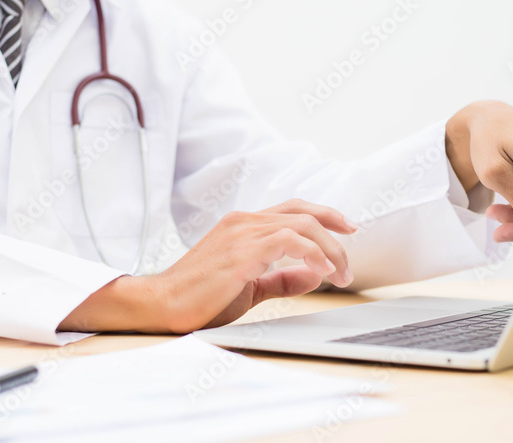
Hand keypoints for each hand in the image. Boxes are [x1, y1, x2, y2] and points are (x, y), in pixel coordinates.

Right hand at [59, 199, 355, 333]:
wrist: (163, 304)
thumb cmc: (200, 296)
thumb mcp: (250, 286)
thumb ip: (280, 279)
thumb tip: (312, 275)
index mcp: (243, 224)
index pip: (292, 209)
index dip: (323, 214)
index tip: (346, 228)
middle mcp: (243, 222)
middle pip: (302, 213)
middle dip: (335, 231)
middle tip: (350, 256)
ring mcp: (242, 234)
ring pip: (301, 226)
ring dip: (329, 250)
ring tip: (340, 274)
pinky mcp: (241, 253)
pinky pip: (288, 243)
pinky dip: (312, 254)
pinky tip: (321, 272)